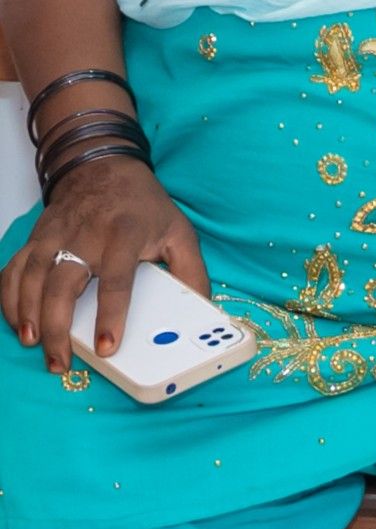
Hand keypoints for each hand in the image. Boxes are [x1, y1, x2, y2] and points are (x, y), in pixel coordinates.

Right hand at [3, 156, 210, 375]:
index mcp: (125, 234)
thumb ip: (192, 271)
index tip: (107, 346)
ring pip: (32, 279)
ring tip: (33, 345)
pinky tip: (16, 321)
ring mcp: (54, 237)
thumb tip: (202, 309)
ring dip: (27, 315)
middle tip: (60, 361)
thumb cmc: (143, 206)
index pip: (116, 280)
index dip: (110, 315)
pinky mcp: (34, 240)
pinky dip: (9, 297)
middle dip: (57, 327)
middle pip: (63, 286)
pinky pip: (13, 270)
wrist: (102, 167)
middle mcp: (84, 236)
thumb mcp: (180, 231)